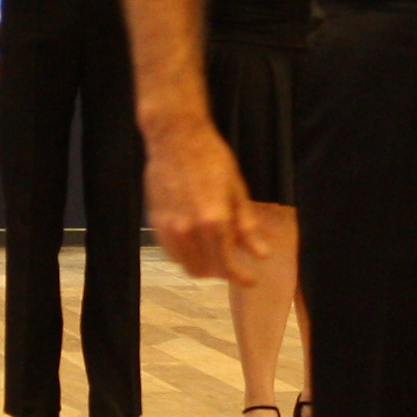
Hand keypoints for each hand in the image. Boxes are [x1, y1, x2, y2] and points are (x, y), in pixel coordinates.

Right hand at [144, 118, 262, 284]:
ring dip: (203, 266)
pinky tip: (196, 244)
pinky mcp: (155, 221)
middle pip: (205, 270)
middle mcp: (188, 229)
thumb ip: (246, 227)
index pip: (228, 265)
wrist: (176, 137)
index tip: (250, 280)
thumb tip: (260, 255)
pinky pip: (171, 252)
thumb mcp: (237, 191)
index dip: (241, 277)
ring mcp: (168, 227)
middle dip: (222, 272)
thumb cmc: (212, 158)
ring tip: (216, 255)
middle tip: (233, 264)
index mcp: (214, 221)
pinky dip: (186, 255)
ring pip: (186, 265)